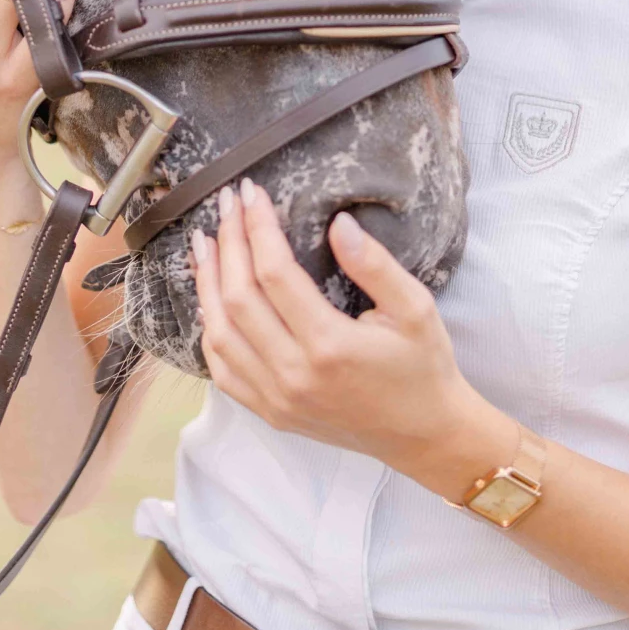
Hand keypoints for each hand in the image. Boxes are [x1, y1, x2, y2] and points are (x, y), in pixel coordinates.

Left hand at [192, 181, 515, 497]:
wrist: (425, 437)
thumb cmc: (423, 366)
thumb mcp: (415, 308)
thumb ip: (375, 264)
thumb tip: (338, 223)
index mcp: (329, 346)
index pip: (275, 273)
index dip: (257, 227)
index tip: (250, 192)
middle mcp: (293, 375)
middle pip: (239, 298)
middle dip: (228, 243)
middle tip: (225, 205)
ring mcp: (276, 398)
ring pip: (219, 334)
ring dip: (207, 283)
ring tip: (203, 242)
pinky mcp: (271, 413)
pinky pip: (223, 370)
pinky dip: (210, 330)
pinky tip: (210, 299)